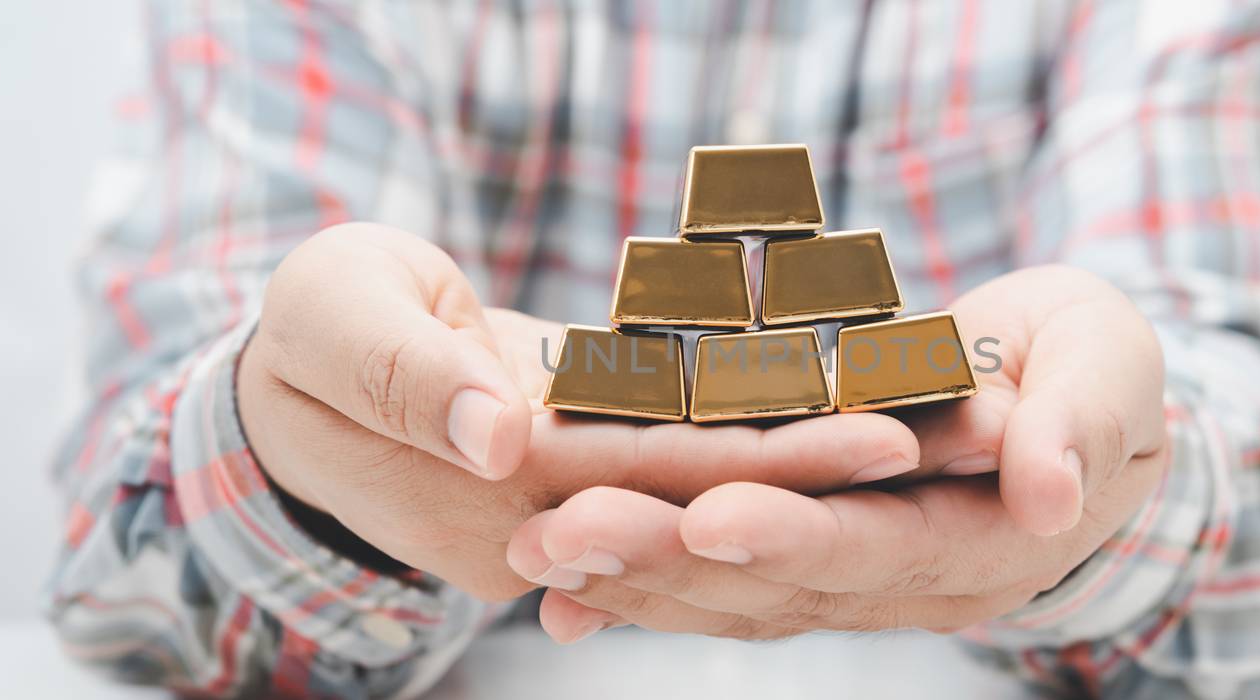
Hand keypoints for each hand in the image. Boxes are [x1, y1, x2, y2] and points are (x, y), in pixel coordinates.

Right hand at [237, 223, 923, 600]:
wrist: (297, 369)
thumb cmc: (299, 335)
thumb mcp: (331, 322)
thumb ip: (411, 377)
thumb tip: (503, 436)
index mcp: (500, 491)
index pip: (662, 485)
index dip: (776, 467)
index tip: (885, 437)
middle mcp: (557, 511)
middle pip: (718, 493)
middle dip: (838, 469)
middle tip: (962, 430)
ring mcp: (579, 492)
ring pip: (719, 477)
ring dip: (823, 453)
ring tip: (938, 417)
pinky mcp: (593, 453)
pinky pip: (694, 444)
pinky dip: (772, 424)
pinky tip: (852, 395)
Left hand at [503, 266, 1169, 639]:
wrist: (1069, 395)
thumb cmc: (1098, 369)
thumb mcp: (1112, 373)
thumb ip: (1084, 426)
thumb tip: (1049, 488)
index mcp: (983, 542)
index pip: (878, 549)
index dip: (797, 535)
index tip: (711, 513)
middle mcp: (904, 581)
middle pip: (777, 583)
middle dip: (666, 559)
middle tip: (562, 533)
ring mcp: (850, 575)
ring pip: (731, 590)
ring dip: (631, 572)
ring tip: (535, 546)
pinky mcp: (808, 550)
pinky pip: (719, 576)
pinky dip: (641, 580)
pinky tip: (559, 581)